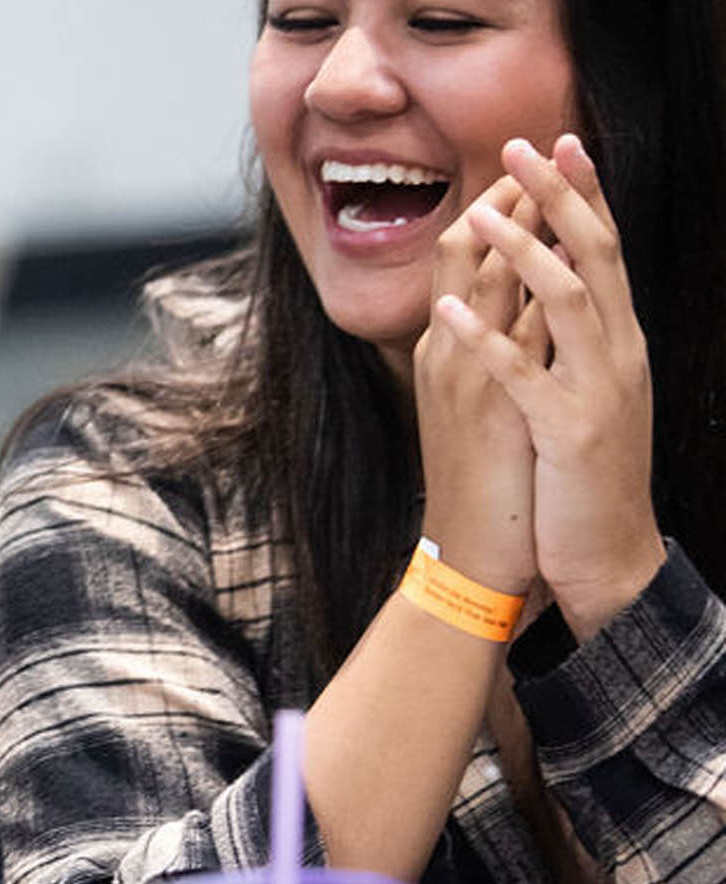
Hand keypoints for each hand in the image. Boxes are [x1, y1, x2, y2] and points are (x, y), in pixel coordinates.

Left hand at [439, 135, 666, 637]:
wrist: (606, 557)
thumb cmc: (579, 476)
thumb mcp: (576, 392)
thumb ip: (565, 340)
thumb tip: (541, 282)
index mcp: (618, 343)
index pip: (604, 252)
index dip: (585, 194)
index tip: (559, 143)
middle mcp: (618, 355)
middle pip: (594, 256)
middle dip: (560, 197)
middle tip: (526, 144)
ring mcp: (598, 392)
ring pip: (565, 303)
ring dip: (522, 252)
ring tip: (481, 210)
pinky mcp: (569, 433)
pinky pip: (524, 375)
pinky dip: (486, 338)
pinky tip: (448, 310)